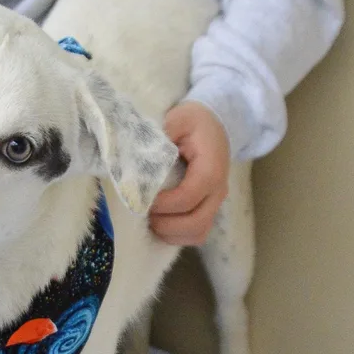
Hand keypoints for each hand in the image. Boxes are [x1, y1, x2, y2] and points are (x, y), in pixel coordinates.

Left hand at [149, 101, 229, 245]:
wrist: (214, 126)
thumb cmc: (194, 123)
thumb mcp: (179, 118)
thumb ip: (161, 134)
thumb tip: (135, 153)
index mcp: (211, 169)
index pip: (188, 197)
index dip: (162, 203)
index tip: (142, 197)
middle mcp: (218, 191)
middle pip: (195, 222)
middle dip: (165, 223)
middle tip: (144, 212)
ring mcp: (215, 204)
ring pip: (197, 233)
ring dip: (170, 232)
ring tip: (150, 218)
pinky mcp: (208, 211)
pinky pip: (196, 235)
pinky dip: (176, 236)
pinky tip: (160, 223)